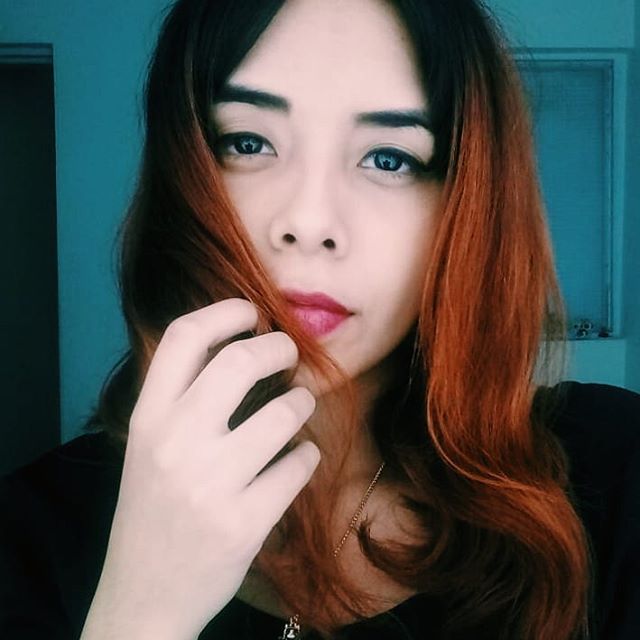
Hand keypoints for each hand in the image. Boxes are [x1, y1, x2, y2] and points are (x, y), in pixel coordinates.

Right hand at [81, 298, 319, 639]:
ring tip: (300, 407)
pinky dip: (307, 455)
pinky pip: (299, 465)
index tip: (252, 312)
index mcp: (147, 419)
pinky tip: (298, 459)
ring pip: (285, 412)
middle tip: (290, 353)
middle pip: (241, 362)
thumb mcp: (150, 447)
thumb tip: (245, 348)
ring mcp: (210, 484)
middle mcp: (174, 444)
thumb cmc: (154, 510)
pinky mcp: (244, 523)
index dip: (225, 311)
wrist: (144, 597)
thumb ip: (184, 399)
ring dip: (303, 402)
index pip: (184, 337)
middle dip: (279, 348)